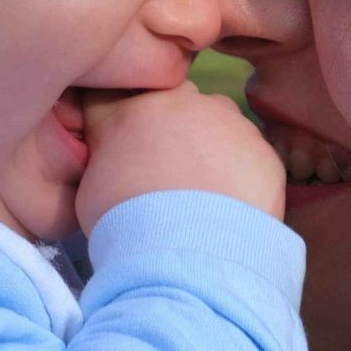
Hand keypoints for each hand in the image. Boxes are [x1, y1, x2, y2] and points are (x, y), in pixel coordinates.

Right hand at [74, 82, 285, 232]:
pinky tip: (230, 205)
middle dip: (170, 125)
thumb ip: (104, 159)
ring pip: (217, 122)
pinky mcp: (261, 149)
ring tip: (204, 192)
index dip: (114, 116)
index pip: (111, 95)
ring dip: (210, 145)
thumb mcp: (89, 191)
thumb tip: (114, 159)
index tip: (120, 139)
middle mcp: (180, 104)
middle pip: (173, 101)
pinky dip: (241, 174)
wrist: (188, 255)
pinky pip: (248, 155)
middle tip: (168, 170)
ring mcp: (226, 122)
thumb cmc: (127, 228)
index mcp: (127, 112)